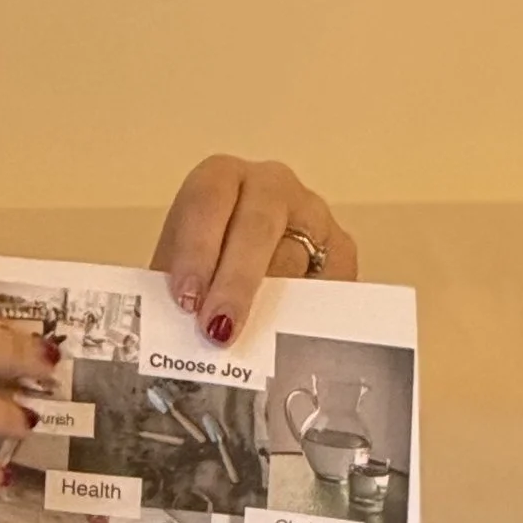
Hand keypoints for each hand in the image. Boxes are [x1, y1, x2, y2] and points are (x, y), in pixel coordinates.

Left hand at [152, 158, 357, 347]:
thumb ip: (182, 295)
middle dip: (235, 281)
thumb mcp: (183, 278)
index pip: (207, 200)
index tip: (187, 299)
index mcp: (219, 180)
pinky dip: (308, 313)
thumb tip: (185, 329)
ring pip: (296, 256)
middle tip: (218, 329)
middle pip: (257, 225)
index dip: (196, 249)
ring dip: (270, 303)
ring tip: (251, 341)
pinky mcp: (341, 249)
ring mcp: (311, 213)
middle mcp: (269, 186)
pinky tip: (290, 338)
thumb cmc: (204, 275)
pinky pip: (329, 282)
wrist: (241, 283)